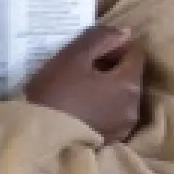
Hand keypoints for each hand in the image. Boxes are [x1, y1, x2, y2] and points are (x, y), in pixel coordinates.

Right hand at [24, 24, 142, 142]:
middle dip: (111, 67)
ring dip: (107, 88)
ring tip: (81, 88)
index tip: (91, 51)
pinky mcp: (111, 140)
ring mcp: (123, 127)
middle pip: (130, 76)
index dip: (115, 46)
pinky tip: (82, 107)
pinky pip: (113, 114)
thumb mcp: (73, 56)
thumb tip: (126, 32)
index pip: (135, 54)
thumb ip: (102, 38)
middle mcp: (133, 107)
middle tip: (82, 68)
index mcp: (128, 84)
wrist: (37, 137)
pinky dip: (103, 106)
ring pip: (122, 96)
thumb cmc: (54, 92)